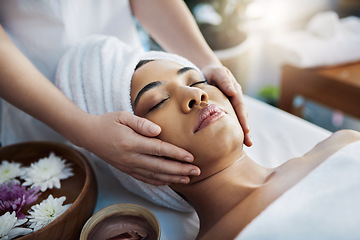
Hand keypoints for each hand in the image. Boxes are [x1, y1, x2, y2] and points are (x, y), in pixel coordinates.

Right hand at [79, 111, 200, 185]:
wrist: (89, 135)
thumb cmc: (108, 122)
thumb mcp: (122, 116)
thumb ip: (141, 124)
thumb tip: (158, 131)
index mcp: (131, 143)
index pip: (159, 150)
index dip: (176, 154)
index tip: (191, 157)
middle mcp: (131, 158)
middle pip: (160, 167)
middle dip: (180, 170)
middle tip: (197, 171)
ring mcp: (129, 166)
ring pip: (154, 176)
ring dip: (173, 178)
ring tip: (188, 179)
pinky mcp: (127, 170)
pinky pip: (145, 179)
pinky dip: (159, 182)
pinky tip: (170, 182)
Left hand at [202, 65, 251, 146]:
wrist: (207, 73)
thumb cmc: (211, 73)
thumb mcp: (217, 72)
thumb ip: (224, 80)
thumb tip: (233, 92)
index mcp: (235, 91)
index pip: (240, 107)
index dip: (243, 119)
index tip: (246, 130)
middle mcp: (236, 99)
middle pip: (242, 115)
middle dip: (246, 129)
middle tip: (248, 143)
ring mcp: (232, 105)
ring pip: (239, 119)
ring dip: (243, 132)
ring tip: (246, 144)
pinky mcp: (227, 109)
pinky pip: (232, 120)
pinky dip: (234, 129)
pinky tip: (235, 140)